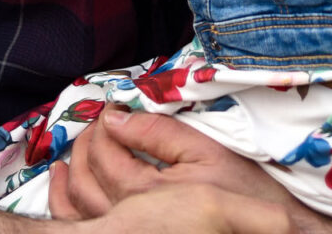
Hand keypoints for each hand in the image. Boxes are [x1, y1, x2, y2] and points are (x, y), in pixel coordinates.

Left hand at [51, 111, 331, 232]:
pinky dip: (67, 204)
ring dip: (67, 175)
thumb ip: (157, 131)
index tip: (109, 109)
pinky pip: (86, 225)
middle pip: (86, 177)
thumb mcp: (204, 151)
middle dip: (83, 145)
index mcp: (146, 189)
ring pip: (78, 206)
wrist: (266, 230)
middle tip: (93, 125)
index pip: (105, 150)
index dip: (101, 124)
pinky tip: (65, 186)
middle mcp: (129, 217)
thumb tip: (116, 117)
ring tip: (70, 154)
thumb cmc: (241, 191)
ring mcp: (129, 231)